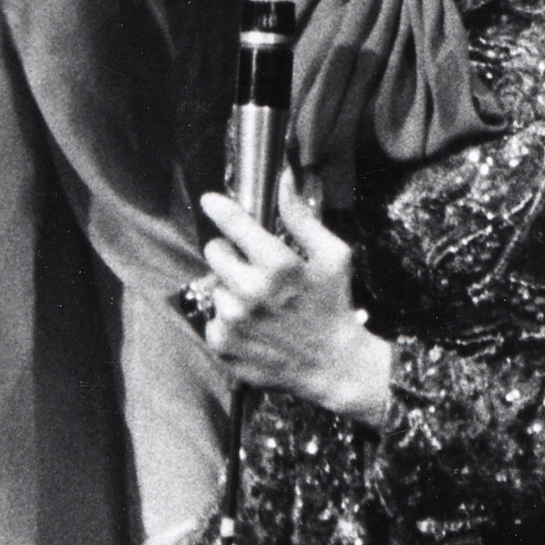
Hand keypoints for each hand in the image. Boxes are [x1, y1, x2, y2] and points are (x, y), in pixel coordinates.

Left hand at [199, 168, 394, 422]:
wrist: (333, 365)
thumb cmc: (334, 305)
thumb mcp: (332, 256)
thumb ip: (302, 217)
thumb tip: (284, 178)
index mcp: (278, 265)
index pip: (232, 224)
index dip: (219, 207)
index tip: (210, 201)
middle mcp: (250, 292)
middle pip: (214, 251)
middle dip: (231, 253)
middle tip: (254, 267)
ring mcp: (233, 320)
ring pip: (213, 285)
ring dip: (230, 289)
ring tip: (259, 302)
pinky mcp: (222, 344)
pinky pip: (211, 316)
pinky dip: (227, 319)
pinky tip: (253, 325)